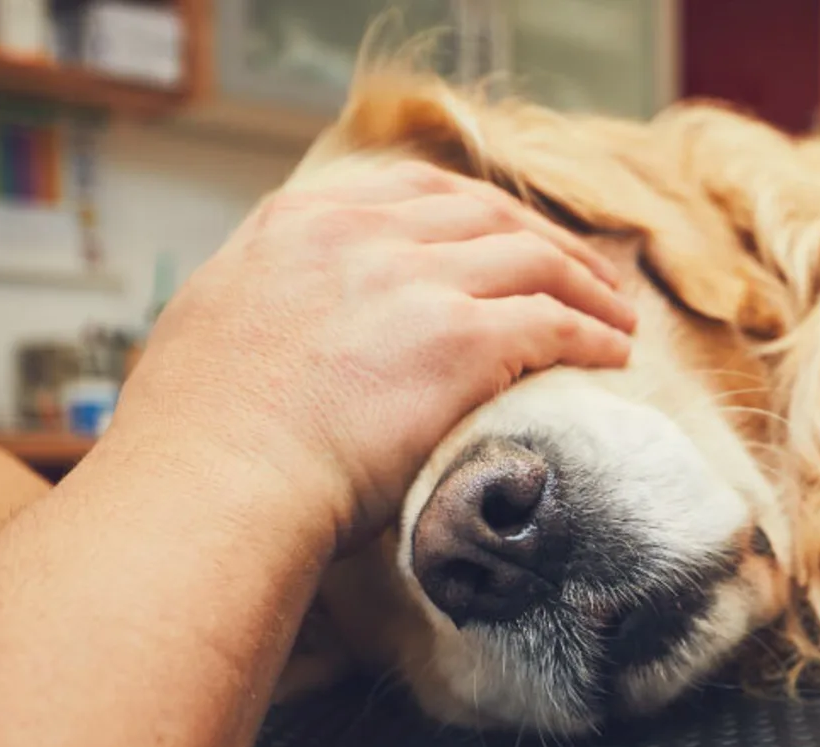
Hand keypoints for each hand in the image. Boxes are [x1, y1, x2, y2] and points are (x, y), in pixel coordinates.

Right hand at [113, 159, 635, 549]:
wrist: (213, 484)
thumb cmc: (200, 439)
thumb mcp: (216, 326)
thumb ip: (273, 302)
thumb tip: (298, 325)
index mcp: (299, 222)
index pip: (415, 189)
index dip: (480, 212)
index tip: (513, 236)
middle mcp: (362, 235)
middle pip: (487, 214)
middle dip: (549, 242)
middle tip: (588, 275)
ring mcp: (415, 280)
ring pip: (533, 260)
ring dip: (587, 287)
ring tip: (619, 317)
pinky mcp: (461, 338)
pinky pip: (554, 323)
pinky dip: (593, 335)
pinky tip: (614, 354)